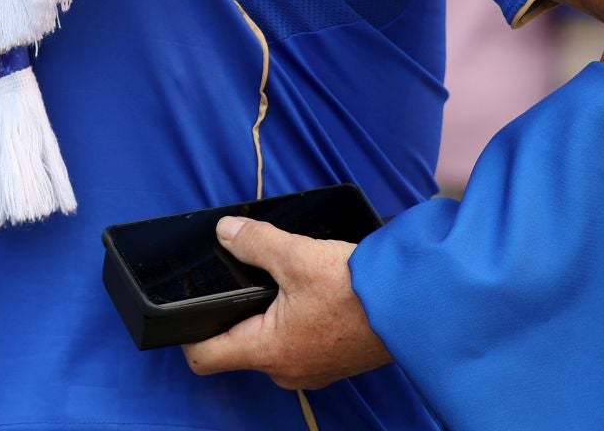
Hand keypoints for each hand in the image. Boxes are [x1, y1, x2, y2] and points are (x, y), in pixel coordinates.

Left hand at [181, 217, 391, 390]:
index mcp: (268, 351)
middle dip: (236, 313)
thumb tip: (225, 232)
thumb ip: (254, 242)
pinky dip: (296, 320)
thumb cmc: (358, 290)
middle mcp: (287, 370)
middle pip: (237, 347)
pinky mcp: (334, 361)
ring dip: (270, 315)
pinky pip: (299, 343)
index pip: (204, 358)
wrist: (415, 305)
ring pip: (270, 343)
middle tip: (244, 279)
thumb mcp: (297, 256)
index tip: (190, 304)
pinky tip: (310, 293)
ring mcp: (312, 369)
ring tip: (282, 281)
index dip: (188, 332)